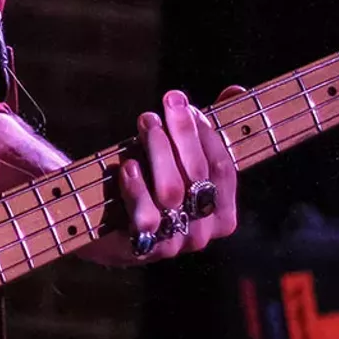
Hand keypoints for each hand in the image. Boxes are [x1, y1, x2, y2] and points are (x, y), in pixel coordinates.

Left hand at [83, 86, 241, 266]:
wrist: (102, 226)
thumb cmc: (148, 183)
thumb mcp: (180, 156)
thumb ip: (208, 129)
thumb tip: (236, 90)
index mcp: (221, 213)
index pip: (222, 168)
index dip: (205, 133)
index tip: (183, 103)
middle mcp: (202, 232)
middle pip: (198, 175)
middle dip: (182, 133)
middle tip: (165, 103)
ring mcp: (172, 243)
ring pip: (172, 191)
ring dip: (159, 150)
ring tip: (146, 122)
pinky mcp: (139, 247)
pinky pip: (145, 216)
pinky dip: (137, 187)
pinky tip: (128, 165)